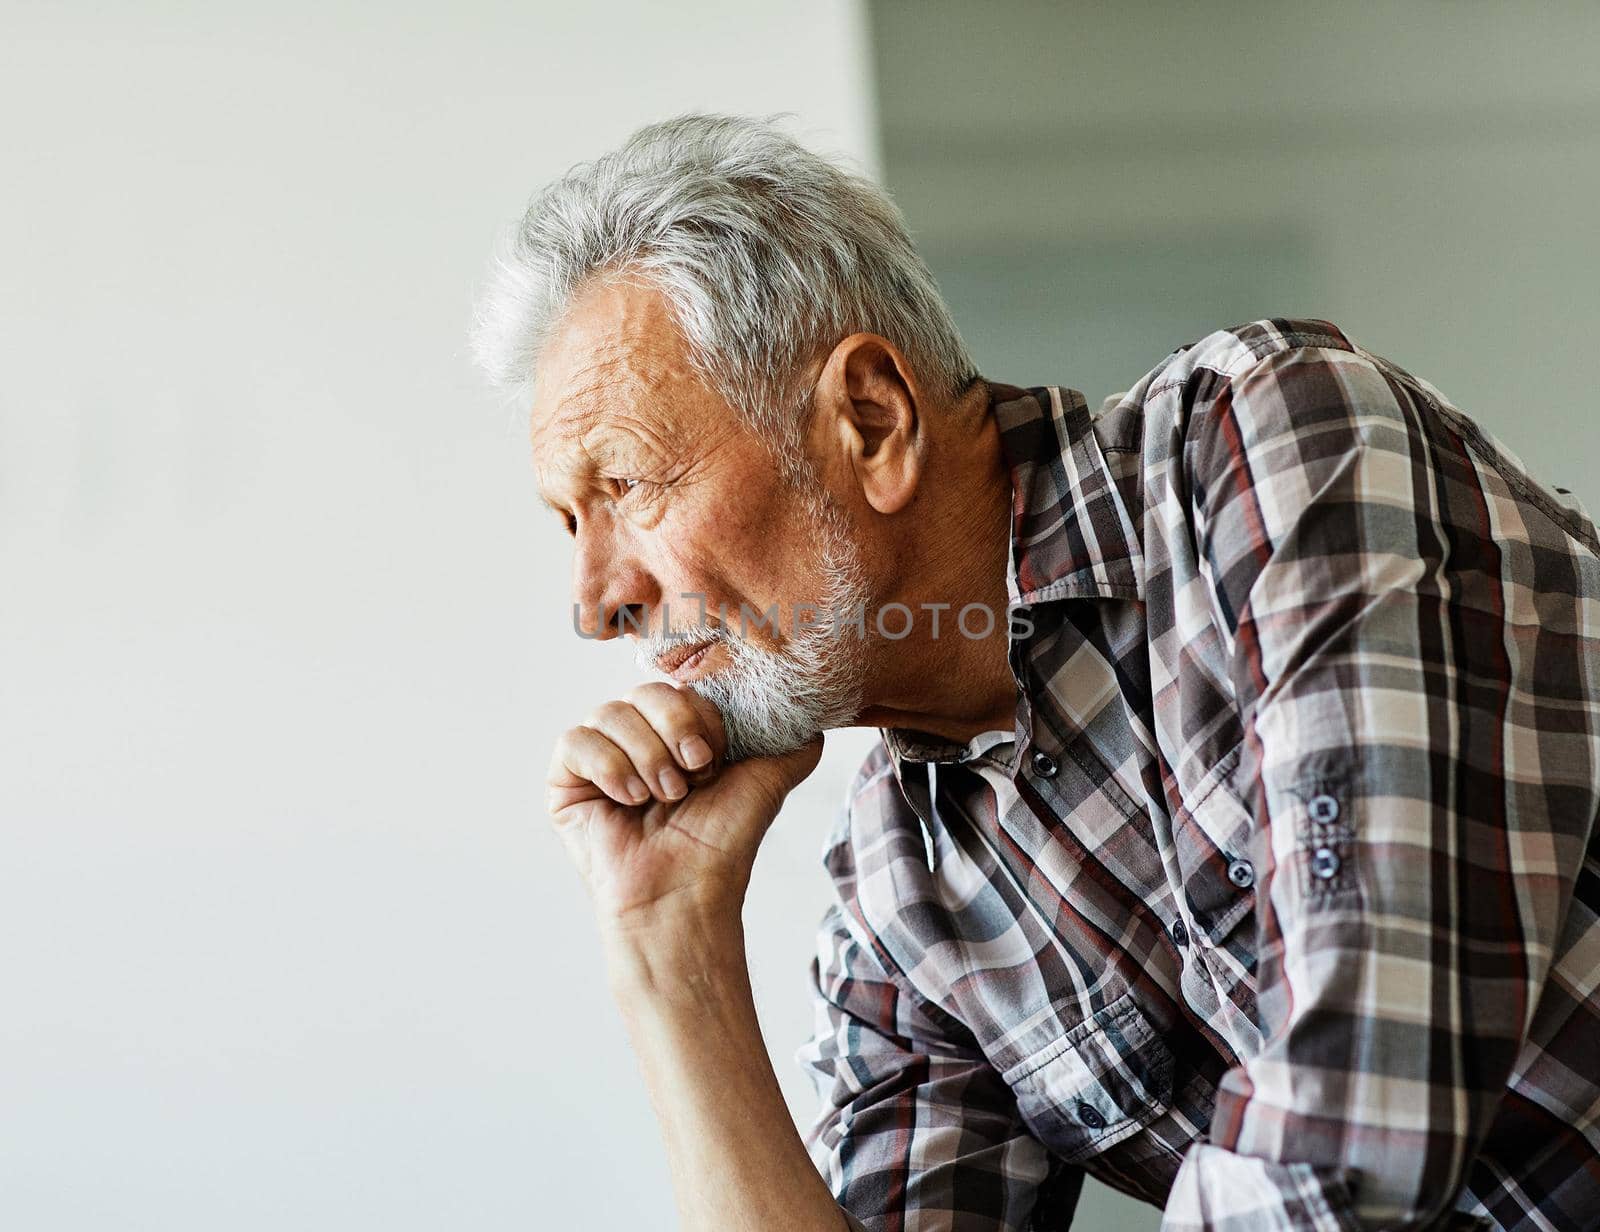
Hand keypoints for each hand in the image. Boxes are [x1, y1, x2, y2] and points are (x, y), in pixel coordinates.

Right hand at [547, 682, 823, 929]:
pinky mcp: (566, 783)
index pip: (680, 686)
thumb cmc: (720, 845)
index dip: (698, 715)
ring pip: (609, 713)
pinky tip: (629, 800)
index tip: (713, 759)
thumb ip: (790, 747)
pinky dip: (608, 766)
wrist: (684, 895)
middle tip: (691, 774)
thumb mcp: (765, 782)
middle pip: (644, 691)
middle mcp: (637, 740)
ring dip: (645, 755)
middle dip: (674, 729)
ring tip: (662, 798)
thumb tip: (813, 721)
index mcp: (677, 733)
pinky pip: (574, 741)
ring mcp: (599, 760)